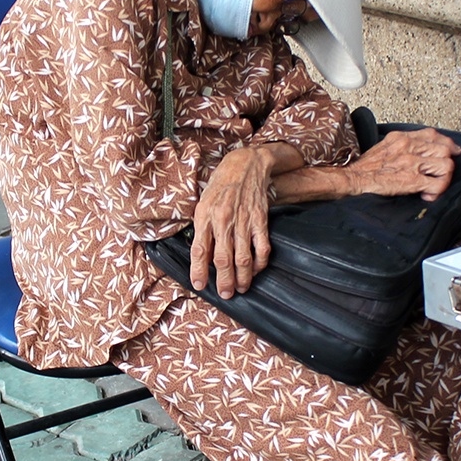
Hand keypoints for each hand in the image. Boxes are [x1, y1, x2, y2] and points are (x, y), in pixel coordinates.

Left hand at [190, 146, 282, 297]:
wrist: (245, 165)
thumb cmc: (220, 186)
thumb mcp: (203, 204)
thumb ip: (202, 229)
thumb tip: (203, 256)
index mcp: (205, 216)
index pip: (199, 250)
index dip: (198, 270)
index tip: (199, 285)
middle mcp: (223, 221)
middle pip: (223, 259)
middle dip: (224, 281)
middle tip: (225, 294)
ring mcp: (244, 222)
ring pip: (243, 258)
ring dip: (243, 277)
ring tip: (241, 288)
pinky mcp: (260, 220)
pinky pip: (262, 248)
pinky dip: (260, 263)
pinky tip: (257, 270)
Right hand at [346, 128, 460, 200]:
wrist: (354, 179)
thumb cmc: (366, 167)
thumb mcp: (385, 146)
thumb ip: (401, 144)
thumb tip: (417, 149)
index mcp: (402, 138)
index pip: (433, 134)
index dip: (447, 143)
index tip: (453, 150)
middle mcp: (409, 147)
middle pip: (444, 149)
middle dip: (447, 162)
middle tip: (442, 173)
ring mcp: (412, 163)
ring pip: (446, 165)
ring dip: (444, 178)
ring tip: (434, 185)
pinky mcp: (413, 180)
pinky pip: (439, 184)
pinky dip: (438, 191)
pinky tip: (427, 195)